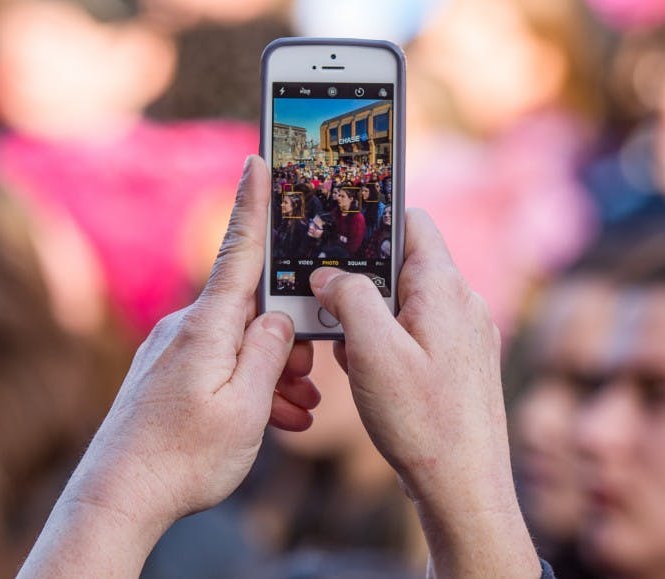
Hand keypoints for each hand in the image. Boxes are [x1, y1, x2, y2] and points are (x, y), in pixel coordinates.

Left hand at [18, 156, 318, 577]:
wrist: (118, 495)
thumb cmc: (183, 458)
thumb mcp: (245, 408)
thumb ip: (269, 356)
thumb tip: (278, 320)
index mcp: (207, 328)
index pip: (237, 251)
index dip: (250, 203)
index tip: (255, 159)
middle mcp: (185, 329)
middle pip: (250, 311)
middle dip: (286, 341)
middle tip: (307, 384)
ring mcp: (170, 351)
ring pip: (236, 345)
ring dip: (269, 375)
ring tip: (291, 414)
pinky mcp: (163, 374)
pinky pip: (215, 366)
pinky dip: (243, 386)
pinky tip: (264, 418)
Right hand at [309, 209, 539, 578]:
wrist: (463, 487)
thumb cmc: (422, 420)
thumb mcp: (372, 351)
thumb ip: (349, 298)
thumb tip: (328, 274)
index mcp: (444, 289)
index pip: (411, 223)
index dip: (371, 219)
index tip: (333, 231)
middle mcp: (460, 305)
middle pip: (401, 266)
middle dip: (358, 281)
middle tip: (324, 305)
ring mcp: (462, 336)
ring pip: (402, 303)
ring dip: (367, 318)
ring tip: (345, 351)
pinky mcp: (457, 365)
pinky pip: (412, 335)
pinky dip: (382, 344)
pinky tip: (365, 375)